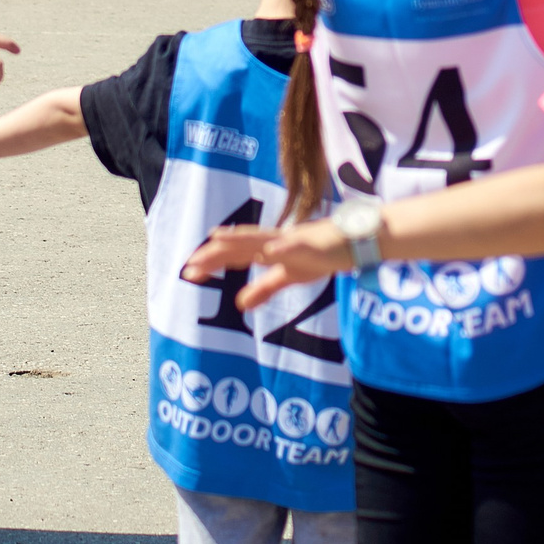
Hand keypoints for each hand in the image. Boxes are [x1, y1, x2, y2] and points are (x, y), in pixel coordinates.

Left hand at [184, 220, 349, 311]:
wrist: (354, 240)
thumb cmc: (321, 254)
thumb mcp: (289, 277)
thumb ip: (265, 289)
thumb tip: (239, 304)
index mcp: (268, 250)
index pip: (234, 256)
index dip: (211, 263)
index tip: (188, 273)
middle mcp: (274, 241)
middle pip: (239, 246)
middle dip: (214, 255)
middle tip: (189, 267)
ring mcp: (291, 240)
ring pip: (260, 239)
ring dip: (237, 240)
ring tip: (214, 241)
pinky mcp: (311, 243)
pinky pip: (295, 245)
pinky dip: (282, 247)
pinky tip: (269, 251)